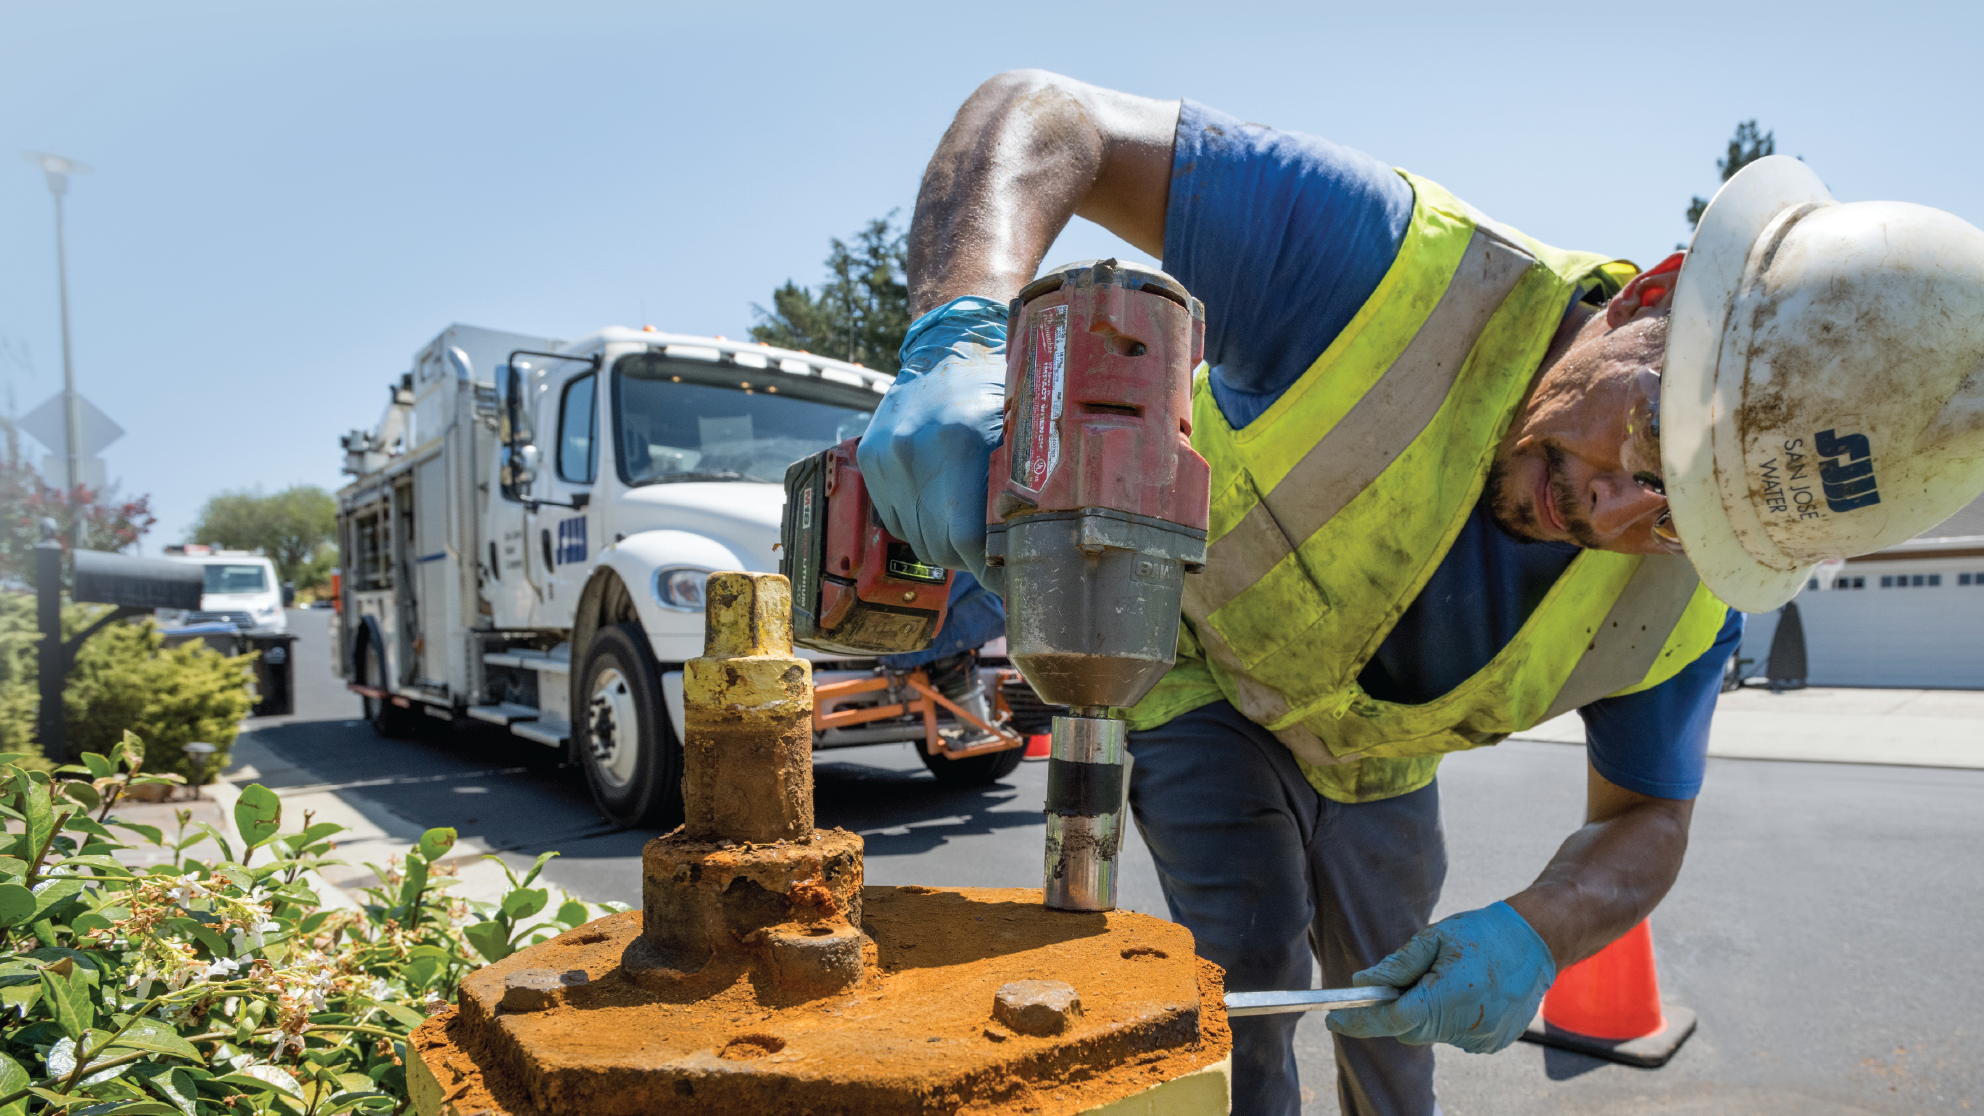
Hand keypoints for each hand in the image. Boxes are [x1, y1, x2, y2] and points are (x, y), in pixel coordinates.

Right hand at [857, 296, 1008, 591]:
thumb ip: (1024, 491)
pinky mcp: (872, 458)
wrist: (948, 349)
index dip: (992, 570)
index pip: (969, 540)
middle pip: (941, 545)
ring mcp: (887, 456)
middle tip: (993, 557)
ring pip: (916, 538)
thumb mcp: (1021, 435)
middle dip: (971, 560)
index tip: (1008, 580)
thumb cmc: (997, 392)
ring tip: (968, 525)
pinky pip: (896, 519)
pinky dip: (920, 522)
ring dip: (944, 543)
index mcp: (960, 444)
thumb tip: (1035, 555)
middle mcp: (914, 451)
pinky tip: (941, 502)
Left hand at [1324, 902, 1553, 1054]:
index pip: (1392, 1019)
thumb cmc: (1482, 933)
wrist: (1537, 942)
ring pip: (1431, 1032)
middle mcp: (1466, 1024)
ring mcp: (1481, 1038)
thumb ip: (1398, 965)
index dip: (1360, 1022)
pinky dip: (1449, 1017)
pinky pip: (1454, 1035)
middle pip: (1409, 1030)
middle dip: (1396, 1010)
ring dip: (1426, 1011)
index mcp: (1448, 997)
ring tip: (1446, 978)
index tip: (1334, 1020)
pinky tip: (1465, 991)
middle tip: (1401, 982)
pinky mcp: (1492, 1043)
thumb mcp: (1434, 938)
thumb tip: (1363, 983)